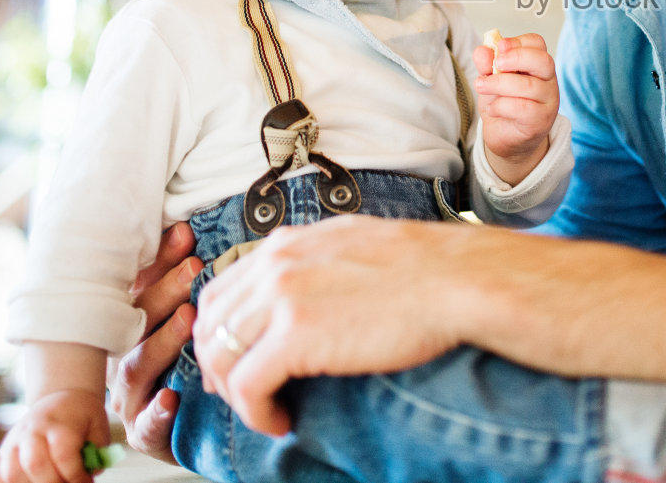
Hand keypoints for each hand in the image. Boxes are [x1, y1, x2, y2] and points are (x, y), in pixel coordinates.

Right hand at [0, 390, 108, 482]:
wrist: (62, 398)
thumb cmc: (82, 417)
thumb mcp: (98, 427)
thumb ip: (96, 451)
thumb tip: (89, 473)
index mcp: (60, 423)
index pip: (64, 454)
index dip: (76, 475)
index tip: (85, 481)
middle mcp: (33, 430)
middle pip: (35, 463)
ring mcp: (14, 440)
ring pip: (11, 472)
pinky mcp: (2, 451)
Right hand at [106, 222, 199, 463]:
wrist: (183, 426)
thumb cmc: (184, 362)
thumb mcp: (183, 316)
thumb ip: (183, 278)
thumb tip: (188, 227)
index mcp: (131, 324)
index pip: (141, 287)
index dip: (161, 260)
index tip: (186, 233)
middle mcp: (123, 355)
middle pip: (137, 320)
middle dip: (165, 291)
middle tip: (195, 268)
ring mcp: (130, 395)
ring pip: (137, 365)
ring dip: (162, 341)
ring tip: (189, 319)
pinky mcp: (142, 432)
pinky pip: (145, 424)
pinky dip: (157, 412)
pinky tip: (172, 398)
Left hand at [193, 216, 470, 435]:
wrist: (455, 280)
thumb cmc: (423, 269)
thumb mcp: (352, 247)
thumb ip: (315, 264)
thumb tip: (305, 294)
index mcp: (288, 244)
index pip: (222, 289)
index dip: (222, 332)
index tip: (239, 359)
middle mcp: (275, 264)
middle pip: (210, 322)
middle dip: (218, 364)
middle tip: (242, 392)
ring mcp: (282, 297)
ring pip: (220, 355)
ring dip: (234, 392)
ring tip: (262, 409)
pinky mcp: (295, 336)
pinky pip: (247, 385)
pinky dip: (255, 412)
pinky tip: (279, 421)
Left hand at [472, 33, 558, 184]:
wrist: (506, 137)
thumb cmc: (502, 102)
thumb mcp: (490, 78)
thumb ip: (486, 63)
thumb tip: (482, 50)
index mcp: (537, 64)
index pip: (537, 43)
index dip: (517, 42)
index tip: (498, 47)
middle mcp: (548, 80)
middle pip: (543, 61)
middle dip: (516, 58)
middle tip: (495, 64)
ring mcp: (548, 101)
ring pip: (528, 86)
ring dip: (499, 83)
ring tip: (480, 86)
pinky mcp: (541, 121)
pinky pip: (522, 108)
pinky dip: (501, 106)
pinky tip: (491, 108)